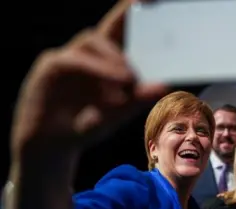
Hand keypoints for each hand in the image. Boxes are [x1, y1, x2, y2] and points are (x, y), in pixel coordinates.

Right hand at [10, 0, 167, 158]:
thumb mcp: (116, 114)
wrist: (52, 145)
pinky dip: (96, 68)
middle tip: (146, 3)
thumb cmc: (88, 125)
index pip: (127, 34)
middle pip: (110, 26)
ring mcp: (71, 57)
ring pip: (93, 40)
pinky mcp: (52, 66)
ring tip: (130, 77)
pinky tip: (115, 79)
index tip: (158, 4)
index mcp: (110, 62)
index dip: (139, 17)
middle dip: (127, 13)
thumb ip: (137, 100)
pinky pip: (74, 60)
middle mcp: (92, 55)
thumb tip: (163, 87)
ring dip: (114, 56)